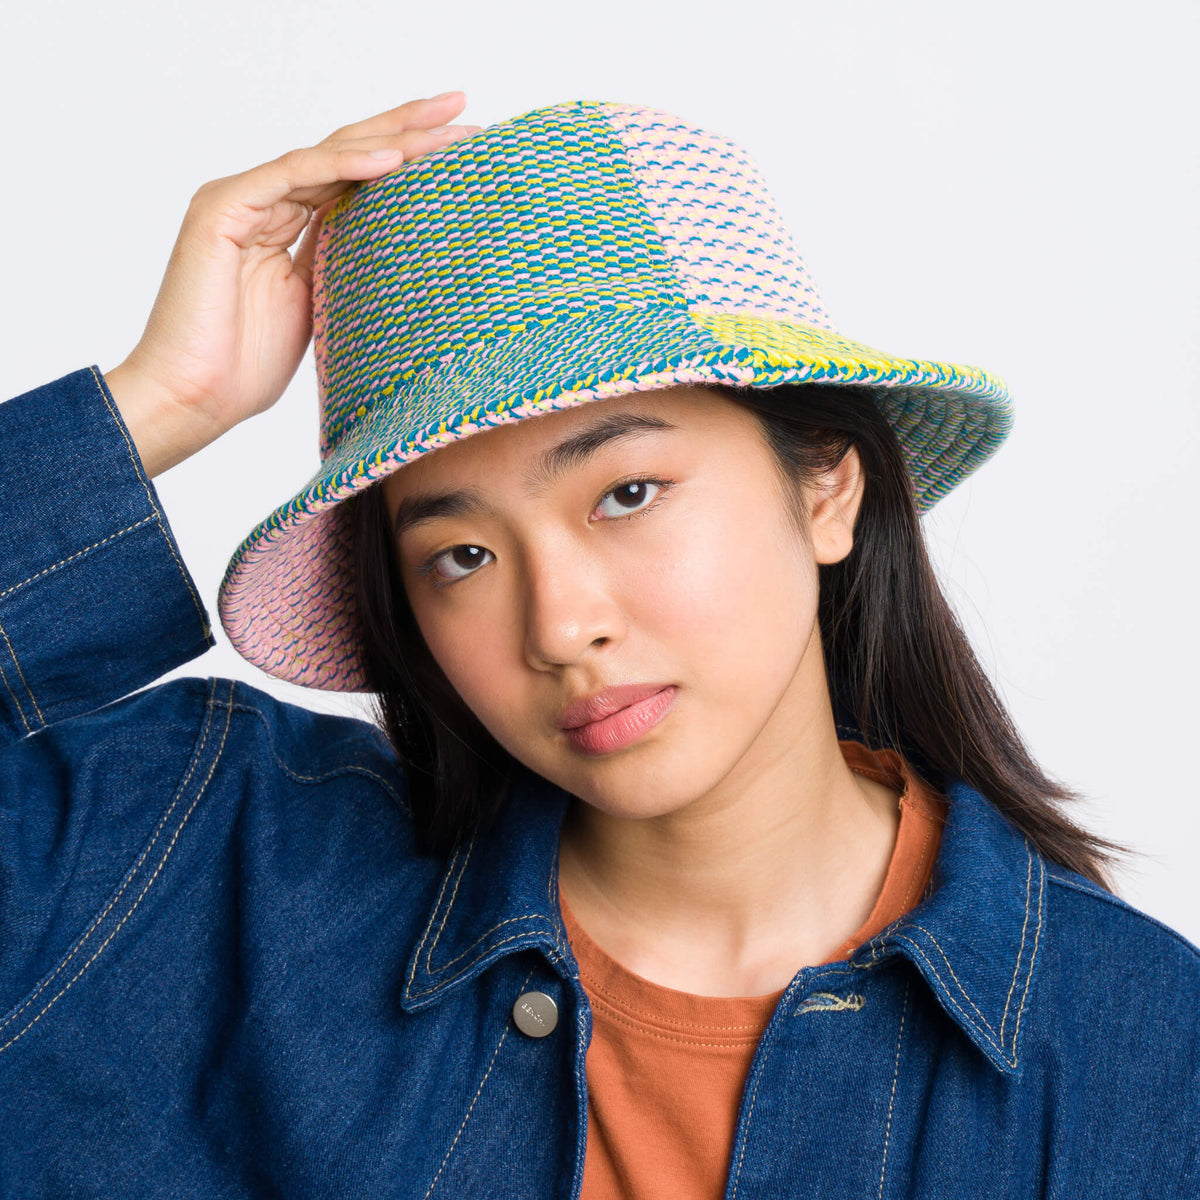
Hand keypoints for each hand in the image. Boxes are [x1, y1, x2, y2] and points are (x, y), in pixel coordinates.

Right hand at [104, 92, 480, 477]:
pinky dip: (342, 166)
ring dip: (389, 141)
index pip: (355, 175)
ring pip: (327, 156)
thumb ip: (346, 266)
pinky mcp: (222, 208)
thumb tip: (403, 253)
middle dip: (407, 129)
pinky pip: (292, 175)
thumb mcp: (320, 308)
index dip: (406, 154)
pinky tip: (389, 159)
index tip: (461, 143)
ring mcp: (242, 199)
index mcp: (287, 223)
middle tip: (463, 108)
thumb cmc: (245, 368)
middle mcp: (265, 201)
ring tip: (442, 132)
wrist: (192, 398)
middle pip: (347, 151)